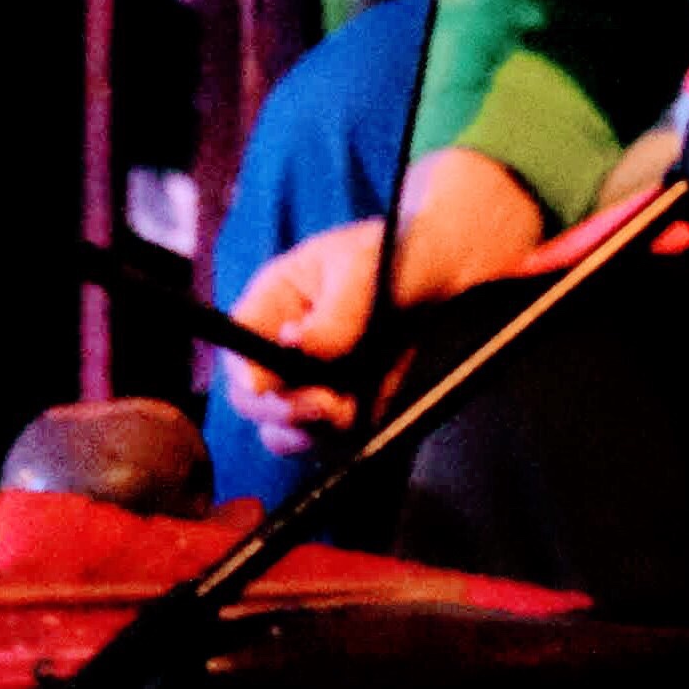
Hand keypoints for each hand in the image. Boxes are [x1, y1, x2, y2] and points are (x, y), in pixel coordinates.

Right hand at [220, 146, 544, 454]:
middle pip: (255, 402)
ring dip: (319, 430)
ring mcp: (309, 378)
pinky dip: (352, 432)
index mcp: (274, 302)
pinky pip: (330, 438)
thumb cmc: (401, 250)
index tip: (287, 391)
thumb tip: (296, 345)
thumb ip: (335, 311)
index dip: (253, 380)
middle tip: (334, 406)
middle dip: (290, 413)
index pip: (238, 352)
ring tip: (357, 406)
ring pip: (288, 430)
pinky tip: (378, 404)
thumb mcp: (366, 267)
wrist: (450, 270)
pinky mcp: (340, 403)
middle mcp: (281, 345)